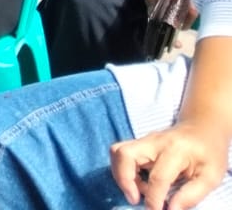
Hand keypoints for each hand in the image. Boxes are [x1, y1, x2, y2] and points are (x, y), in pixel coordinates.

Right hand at [111, 123, 229, 209]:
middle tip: (134, 200)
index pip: (158, 176)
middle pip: (124, 153)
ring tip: (137, 192)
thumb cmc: (209, 153)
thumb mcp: (210, 177)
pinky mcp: (140, 142)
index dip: (153, 198)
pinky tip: (139, 183)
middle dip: (124, 180)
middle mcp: (154, 141)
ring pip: (118, 151)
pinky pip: (122, 153)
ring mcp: (144, 139)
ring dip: (121, 175)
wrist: (202, 128)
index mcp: (175, 150)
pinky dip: (124, 170)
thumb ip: (192, 195)